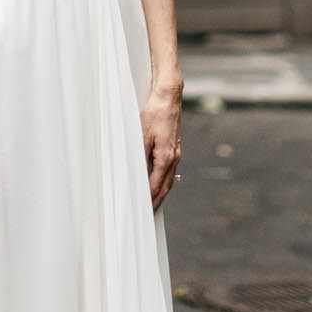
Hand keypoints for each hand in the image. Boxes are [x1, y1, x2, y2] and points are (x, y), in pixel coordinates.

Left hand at [142, 86, 181, 210]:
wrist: (169, 97)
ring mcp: (176, 152)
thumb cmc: (155, 113)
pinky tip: (159, 181)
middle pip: (165, 186)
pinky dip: (164, 180)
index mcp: (165, 157)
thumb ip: (140, 156)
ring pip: (169, 179)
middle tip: (148, 214)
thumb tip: (136, 173)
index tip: (142, 210)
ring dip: (161, 192)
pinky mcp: (175, 146)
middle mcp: (174, 158)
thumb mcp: (142, 134)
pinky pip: (170, 170)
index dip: (149, 199)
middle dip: (157, 201)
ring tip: (154, 203)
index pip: (156, 185)